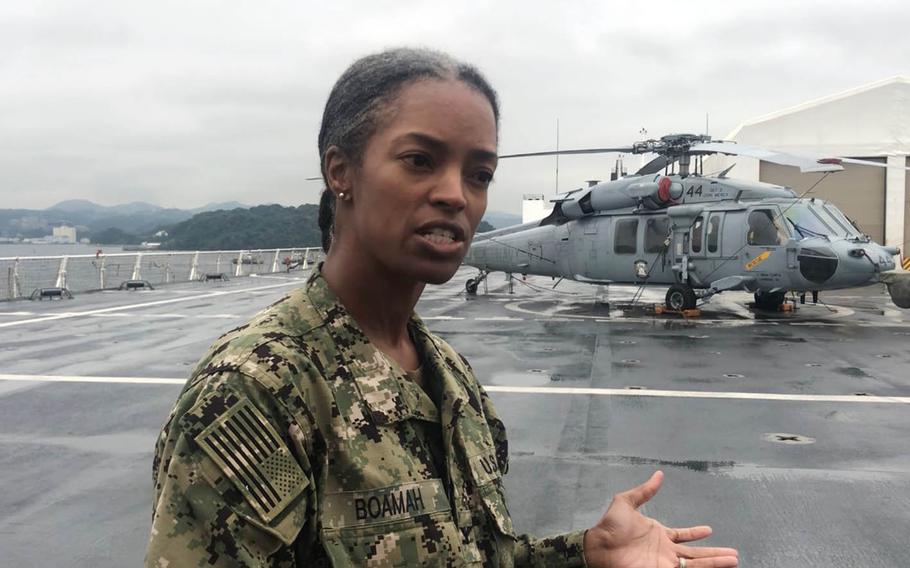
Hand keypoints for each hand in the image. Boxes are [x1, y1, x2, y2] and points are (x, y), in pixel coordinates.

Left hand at [583, 471, 737, 567]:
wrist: (599, 546)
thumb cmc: (609, 527)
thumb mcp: (626, 502)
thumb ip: (644, 491)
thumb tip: (659, 475)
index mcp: (658, 534)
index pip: (683, 536)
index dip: (696, 533)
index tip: (710, 530)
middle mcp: (665, 550)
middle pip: (696, 554)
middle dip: (715, 554)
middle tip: (734, 554)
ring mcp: (665, 563)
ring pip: (697, 564)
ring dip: (715, 563)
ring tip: (734, 561)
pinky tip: (717, 567)